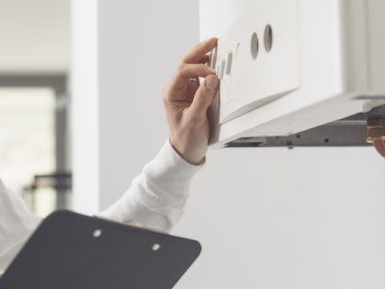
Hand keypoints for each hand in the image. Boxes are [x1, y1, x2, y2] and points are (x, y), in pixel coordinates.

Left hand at [163, 38, 219, 164]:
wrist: (187, 151)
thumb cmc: (186, 138)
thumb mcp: (194, 119)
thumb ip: (202, 99)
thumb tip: (210, 79)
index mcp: (171, 94)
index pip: (182, 71)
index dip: (198, 68)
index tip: (212, 74)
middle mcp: (177, 90)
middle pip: (185, 64)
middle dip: (198, 52)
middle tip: (212, 41)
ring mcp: (186, 91)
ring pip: (192, 67)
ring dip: (202, 56)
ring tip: (213, 46)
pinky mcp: (195, 94)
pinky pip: (200, 76)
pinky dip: (207, 67)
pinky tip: (213, 61)